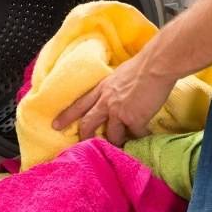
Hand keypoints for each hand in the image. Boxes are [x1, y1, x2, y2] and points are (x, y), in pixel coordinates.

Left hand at [51, 53, 176, 146]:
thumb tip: (119, 93)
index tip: (55, 125)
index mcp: (102, 88)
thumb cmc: (143, 65)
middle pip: (88, 123)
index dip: (67, 116)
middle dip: (85, 137)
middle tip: (83, 146)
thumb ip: (115, 87)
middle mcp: (106, 101)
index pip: (79, 104)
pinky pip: (135, 134)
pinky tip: (145, 135)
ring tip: (123, 145)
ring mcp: (118, 111)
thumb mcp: (120, 74)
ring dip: (117, 141)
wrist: (156, 65)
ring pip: (112, 135)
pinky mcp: (133, 119)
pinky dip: (140, 136)